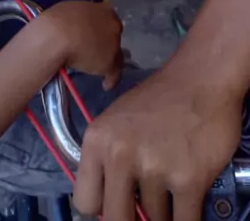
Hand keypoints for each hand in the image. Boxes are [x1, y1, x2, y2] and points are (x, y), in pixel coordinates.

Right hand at [46, 1, 122, 89]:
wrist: (58, 35)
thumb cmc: (59, 19)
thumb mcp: (72, 10)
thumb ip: (81, 18)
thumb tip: (77, 25)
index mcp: (105, 10)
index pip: (109, 21)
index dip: (102, 30)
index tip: (96, 35)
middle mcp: (114, 26)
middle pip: (113, 37)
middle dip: (107, 44)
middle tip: (95, 51)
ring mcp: (114, 45)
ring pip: (116, 55)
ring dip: (108, 61)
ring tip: (98, 69)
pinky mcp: (110, 63)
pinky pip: (114, 74)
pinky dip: (110, 80)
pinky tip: (106, 85)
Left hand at [73, 63, 241, 220]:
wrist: (200, 79)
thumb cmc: (158, 100)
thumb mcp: (116, 121)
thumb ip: (106, 159)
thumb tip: (105, 202)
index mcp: (97, 140)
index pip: (85, 202)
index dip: (102, 207)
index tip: (118, 202)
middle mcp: (120, 154)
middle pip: (115, 219)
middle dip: (132, 218)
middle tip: (144, 206)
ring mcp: (154, 168)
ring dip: (164, 211)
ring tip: (171, 186)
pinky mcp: (188, 179)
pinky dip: (186, 217)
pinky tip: (187, 200)